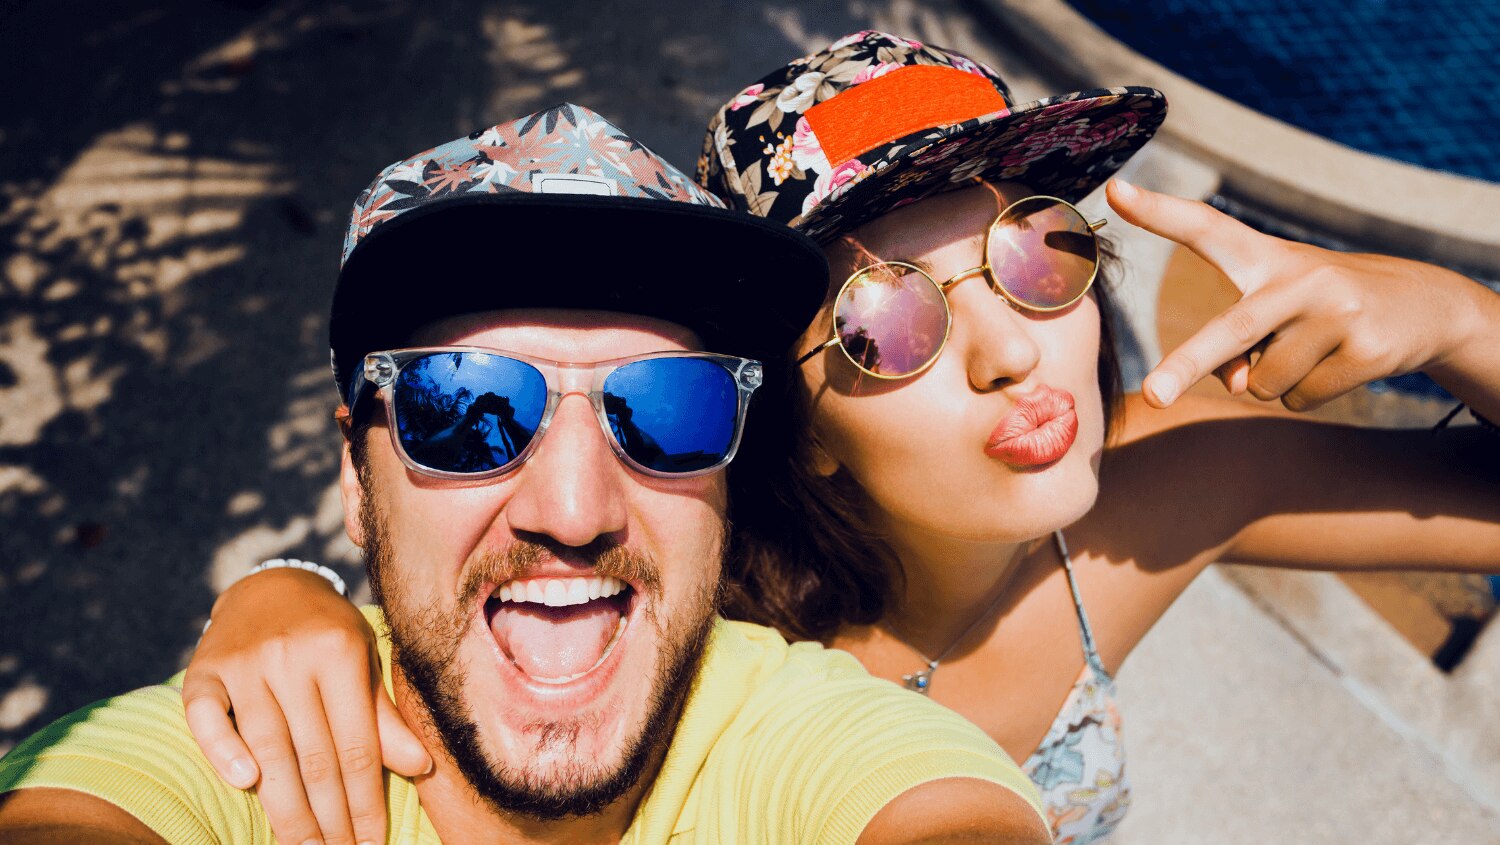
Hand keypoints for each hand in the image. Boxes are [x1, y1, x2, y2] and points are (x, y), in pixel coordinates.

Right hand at [182, 568, 430, 844]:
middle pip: (313, 755)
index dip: (364, 801)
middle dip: (329, 818)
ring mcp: (245, 663)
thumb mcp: (364, 660)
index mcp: (340, 652)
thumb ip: (383, 715)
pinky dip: (224, 751)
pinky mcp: (202, 670)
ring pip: (268, 748)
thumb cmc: (328, 633)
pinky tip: (245, 784)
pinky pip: (206, 718)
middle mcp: (291, 656)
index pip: (357, 745)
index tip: (371, 842)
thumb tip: (420, 766)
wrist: (269, 586)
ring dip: (287, 808)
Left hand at [1107, 179, 1485, 411]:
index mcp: (1267, 258)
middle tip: (1153, 395)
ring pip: (1264, 383)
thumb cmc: (1323, 309)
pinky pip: (1300, 400)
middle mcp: (1300, 278)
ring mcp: (1337, 313)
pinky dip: (1308, 395)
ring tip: (1314, 348)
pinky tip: (1339, 363)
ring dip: (1277, 382)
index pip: (1207, 229)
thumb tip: (1239, 386)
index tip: (1116, 191)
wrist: (1426, 306)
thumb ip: (1239, 348)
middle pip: (1233, 330)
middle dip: (1188, 365)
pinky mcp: (1367, 350)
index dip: (1160, 212)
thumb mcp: (1277, 314)